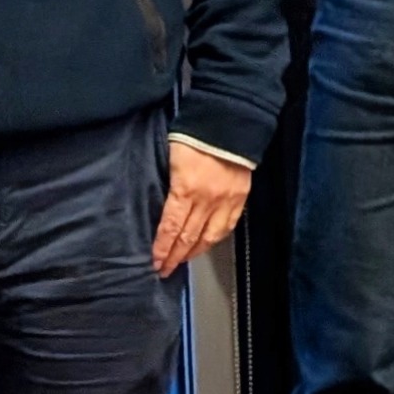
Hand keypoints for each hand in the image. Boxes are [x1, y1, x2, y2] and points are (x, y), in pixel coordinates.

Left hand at [153, 142, 252, 277]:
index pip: (171, 227)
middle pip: (188, 237)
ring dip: (194, 252)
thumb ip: (167, 187)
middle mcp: (207, 199)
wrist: (227, 123)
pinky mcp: (240, 198)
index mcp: (186, 188)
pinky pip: (227, 226)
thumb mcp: (170, 160)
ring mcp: (226, 200)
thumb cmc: (194, 136)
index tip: (154, 261)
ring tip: (183, 260)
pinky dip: (214, 239)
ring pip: (209, 236)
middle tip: (163, 269)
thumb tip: (159, 212)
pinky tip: (206, 244)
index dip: (162, 248)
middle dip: (174, 256)